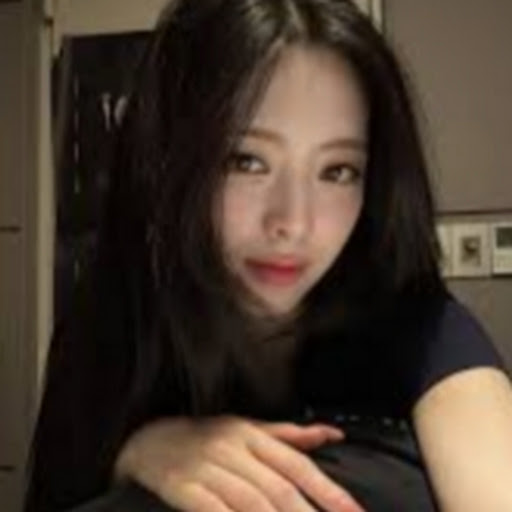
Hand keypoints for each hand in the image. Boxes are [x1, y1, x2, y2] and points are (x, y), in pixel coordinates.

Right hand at [114, 415, 364, 511]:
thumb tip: (332, 433)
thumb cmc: (205, 436)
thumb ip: (289, 435)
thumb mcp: (246, 428)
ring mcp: (206, 468)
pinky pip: (212, 511)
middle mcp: (232, 448)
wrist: (148, 438)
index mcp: (251, 434)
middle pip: (279, 489)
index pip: (297, 465)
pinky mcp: (181, 487)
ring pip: (250, 503)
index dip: (328, 493)